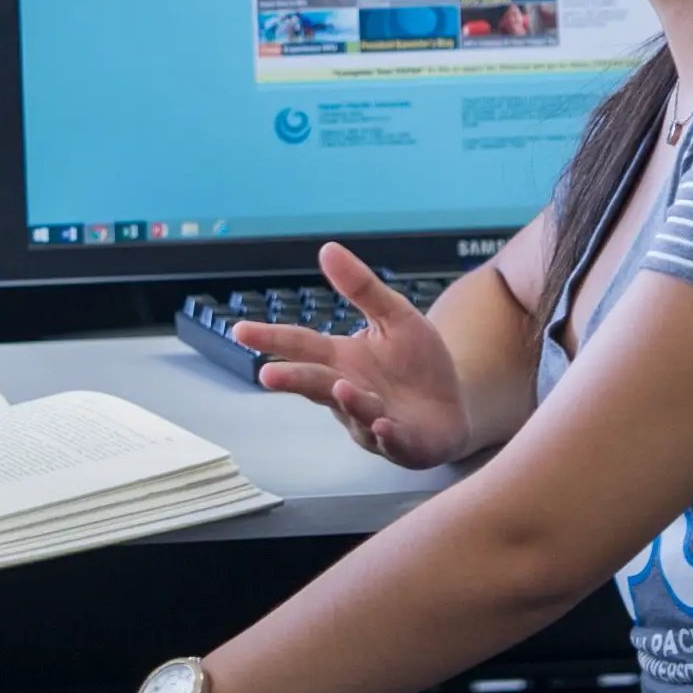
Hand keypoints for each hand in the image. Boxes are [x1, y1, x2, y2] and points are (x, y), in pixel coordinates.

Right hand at [235, 243, 472, 467]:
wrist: (453, 406)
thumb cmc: (417, 363)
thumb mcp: (394, 316)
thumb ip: (361, 287)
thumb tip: (328, 248)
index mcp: (342, 360)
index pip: (301, 346)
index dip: (272, 338)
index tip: (240, 330)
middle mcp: (348, 393)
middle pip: (316, 384)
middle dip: (293, 379)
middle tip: (268, 374)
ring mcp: (373, 422)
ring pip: (355, 413)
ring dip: (349, 402)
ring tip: (342, 387)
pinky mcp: (405, 444)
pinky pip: (393, 442)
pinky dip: (387, 436)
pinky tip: (384, 426)